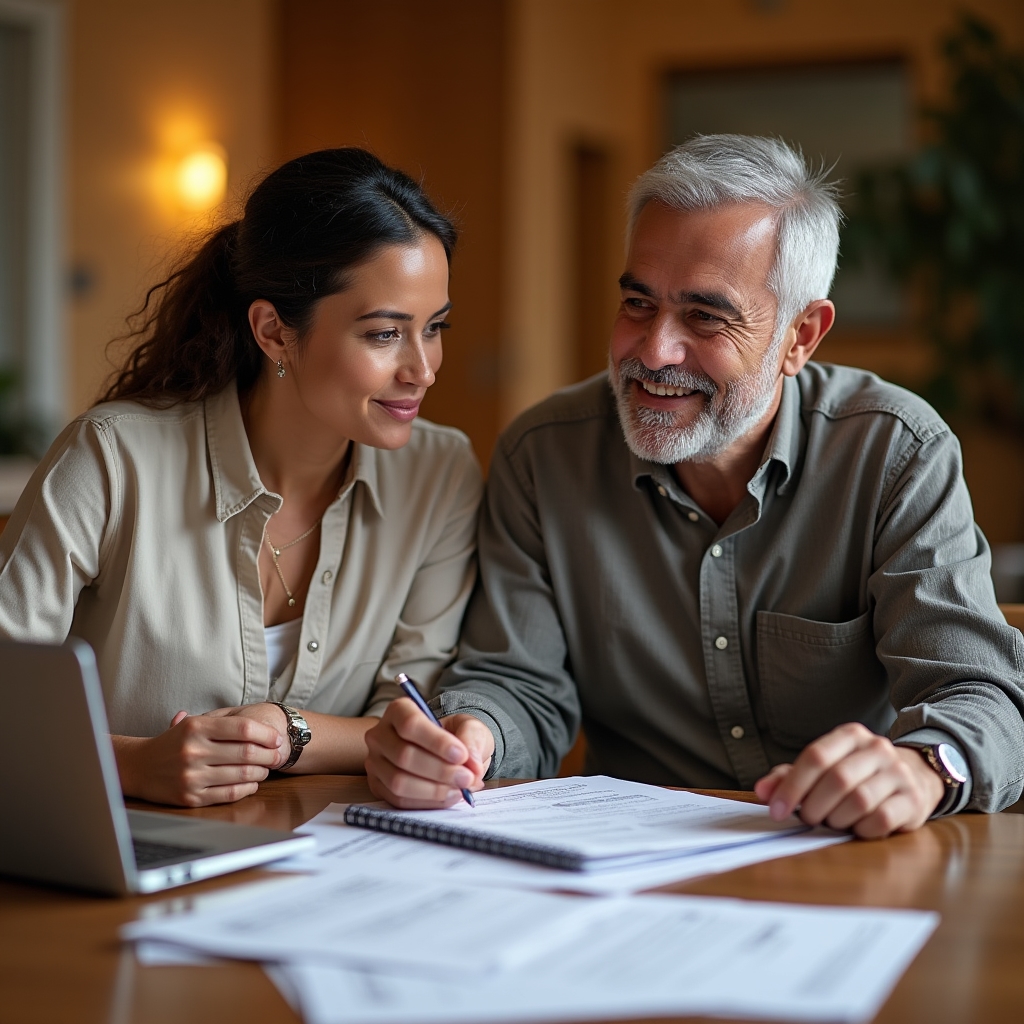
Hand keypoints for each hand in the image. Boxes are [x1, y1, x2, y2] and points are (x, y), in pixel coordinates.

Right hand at [113, 705, 285, 806]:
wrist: (138, 767)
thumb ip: (223, 722)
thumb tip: (261, 727)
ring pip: (241, 774)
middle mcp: (193, 751)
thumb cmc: (172, 743)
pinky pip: (229, 793)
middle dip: (268, 754)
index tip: (277, 738)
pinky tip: (252, 783)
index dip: (266, 734)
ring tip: (265, 768)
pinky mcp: (191, 797)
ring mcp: (192, 776)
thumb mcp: (190, 724)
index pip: (243, 728)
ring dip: (260, 772)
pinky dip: (247, 788)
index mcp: (196, 728)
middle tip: (277, 755)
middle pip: (246, 752)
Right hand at [364, 699, 494, 807]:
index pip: (410, 724)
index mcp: (399, 711)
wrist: (447, 753)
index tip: (461, 755)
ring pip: (398, 782)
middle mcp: (380, 735)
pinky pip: (399, 800)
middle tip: (466, 777)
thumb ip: (472, 738)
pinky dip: (427, 802)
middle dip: (440, 770)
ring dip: (434, 790)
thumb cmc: (456, 735)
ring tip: (460, 789)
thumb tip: (471, 763)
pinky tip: (448, 796)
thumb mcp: (470, 727)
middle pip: (403, 755)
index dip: (436, 742)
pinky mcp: (378, 787)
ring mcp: (376, 762)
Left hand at [754, 723, 944, 838]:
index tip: (776, 810)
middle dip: (814, 805)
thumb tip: (762, 791)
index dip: (792, 786)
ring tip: (832, 821)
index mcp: (850, 735)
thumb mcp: (824, 767)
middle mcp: (877, 749)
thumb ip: (789, 776)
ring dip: (837, 818)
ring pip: (859, 800)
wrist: (915, 775)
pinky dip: (861, 829)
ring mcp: (899, 773)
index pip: (815, 757)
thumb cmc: (857, 774)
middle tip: (807, 818)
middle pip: (836, 779)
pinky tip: (856, 827)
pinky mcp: (913, 800)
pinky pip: (881, 819)